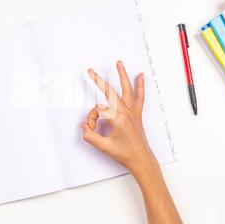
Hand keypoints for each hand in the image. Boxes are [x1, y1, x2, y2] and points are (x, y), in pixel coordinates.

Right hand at [81, 61, 158, 178]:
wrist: (141, 159)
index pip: (98, 111)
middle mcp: (126, 112)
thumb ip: (90, 136)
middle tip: (90, 71)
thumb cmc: (125, 154)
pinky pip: (139, 96)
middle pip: (110, 92)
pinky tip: (141, 76)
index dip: (91, 119)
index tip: (91, 129)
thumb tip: (83, 126)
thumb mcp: (104, 147)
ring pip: (127, 89)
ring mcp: (132, 111)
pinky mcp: (137, 114)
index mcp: (118, 118)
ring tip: (119, 63)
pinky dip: (141, 86)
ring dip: (123, 75)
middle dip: (98, 80)